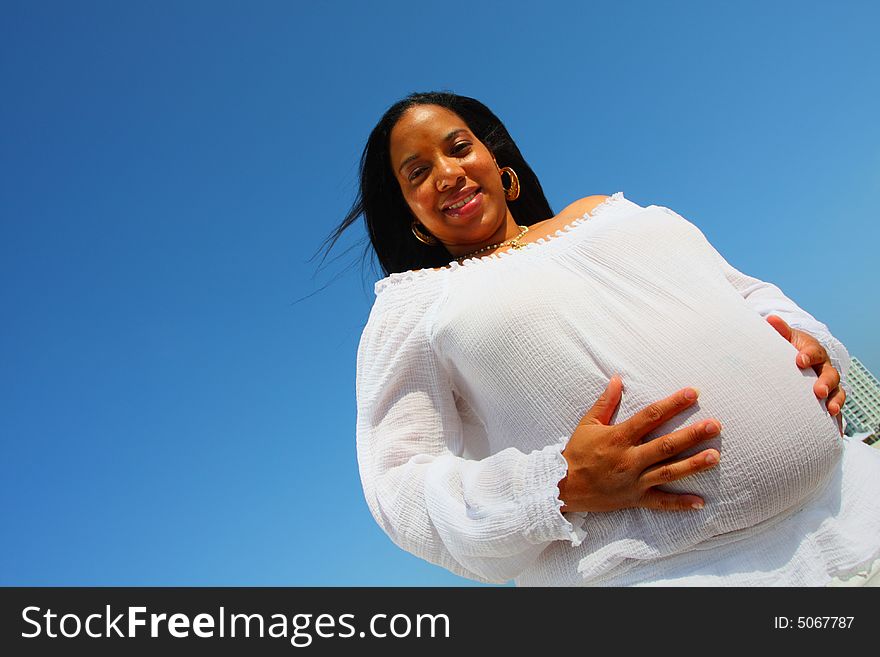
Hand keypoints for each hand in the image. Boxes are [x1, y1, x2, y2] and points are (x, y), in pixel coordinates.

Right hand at [557, 375, 720, 512]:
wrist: (563, 486)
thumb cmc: (576, 452)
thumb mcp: (587, 424)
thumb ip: (606, 402)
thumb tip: (618, 379)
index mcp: (618, 437)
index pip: (650, 416)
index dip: (672, 404)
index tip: (692, 393)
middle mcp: (629, 459)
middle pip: (666, 445)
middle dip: (692, 434)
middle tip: (715, 425)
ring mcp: (633, 481)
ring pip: (668, 472)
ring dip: (693, 464)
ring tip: (715, 456)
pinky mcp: (634, 499)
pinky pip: (660, 503)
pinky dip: (680, 503)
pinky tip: (700, 501)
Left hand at [765, 315, 845, 419]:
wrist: (798, 359)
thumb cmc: (789, 349)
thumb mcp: (785, 338)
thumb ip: (779, 331)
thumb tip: (771, 319)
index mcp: (813, 351)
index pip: (813, 351)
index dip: (808, 355)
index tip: (800, 360)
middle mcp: (824, 368)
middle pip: (830, 374)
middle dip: (825, 382)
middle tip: (818, 391)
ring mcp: (829, 385)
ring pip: (837, 392)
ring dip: (835, 401)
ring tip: (830, 410)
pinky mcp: (828, 399)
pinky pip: (835, 409)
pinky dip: (837, 420)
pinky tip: (835, 432)